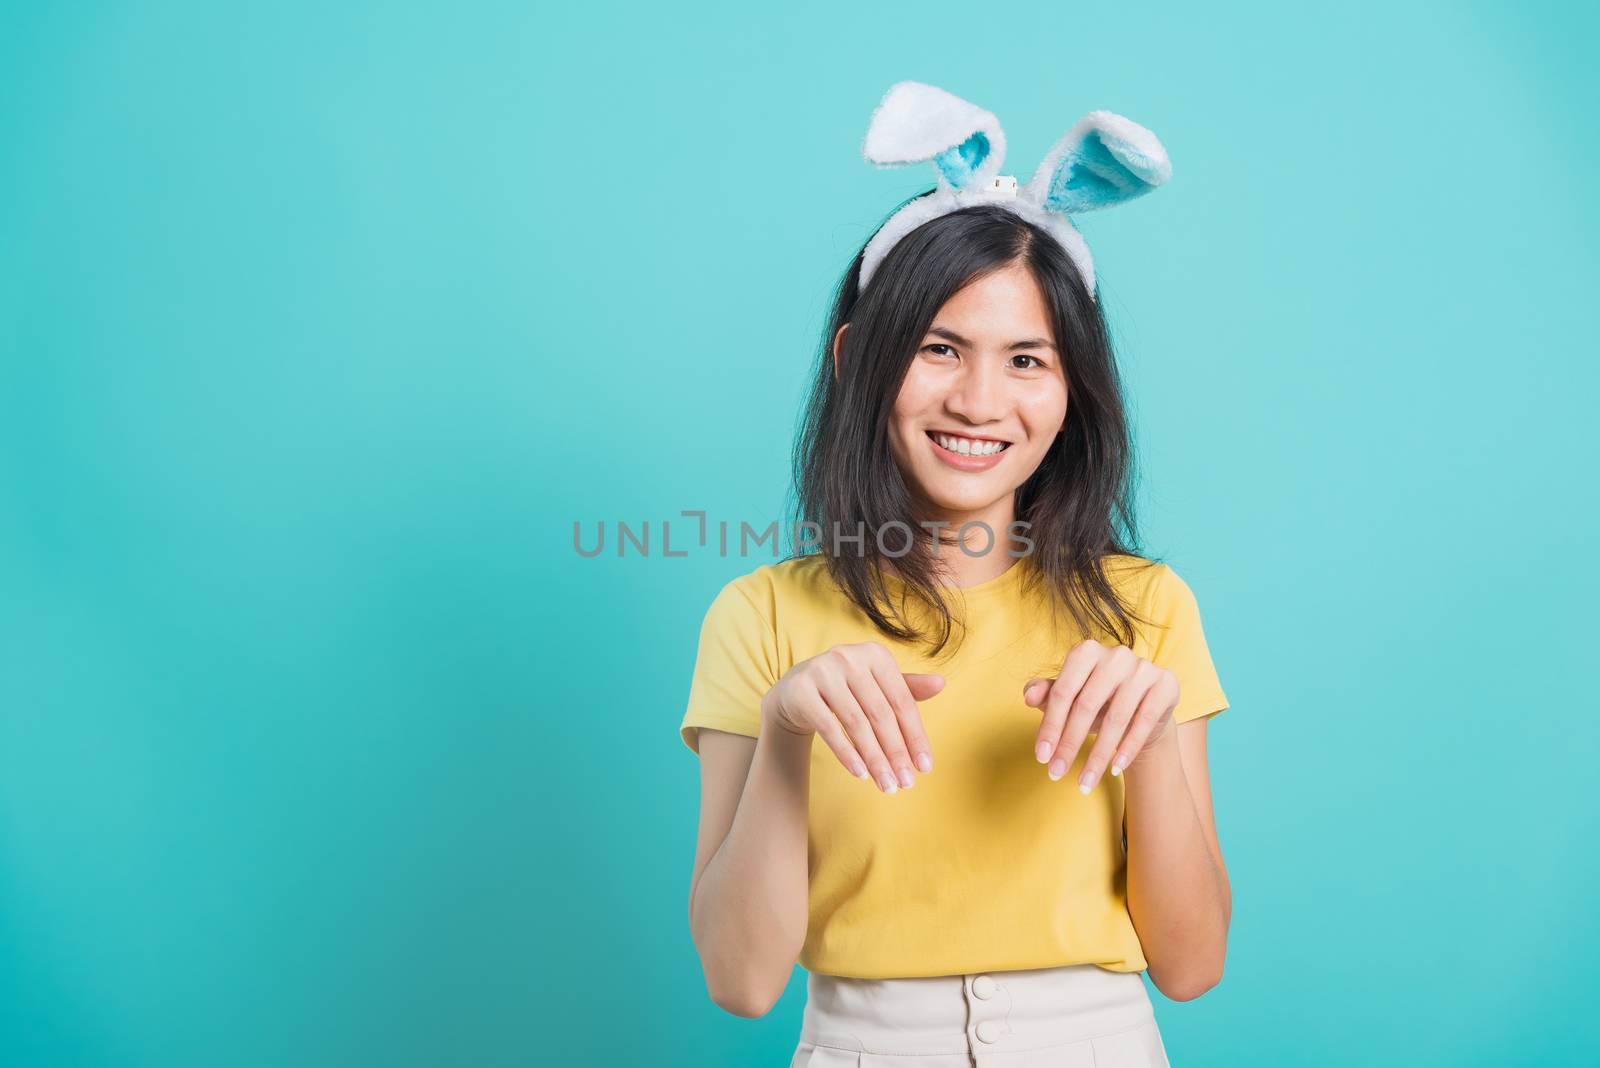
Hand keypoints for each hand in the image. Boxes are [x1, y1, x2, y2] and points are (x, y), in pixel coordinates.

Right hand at [760, 642, 943, 793]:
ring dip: (874, 759)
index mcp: (875, 654)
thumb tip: (941, 684)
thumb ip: (907, 688)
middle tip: (906, 783)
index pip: (902, 701)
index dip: (915, 736)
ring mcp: (822, 671)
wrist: (797, 690)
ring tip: (886, 785)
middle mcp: (849, 657)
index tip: (925, 767)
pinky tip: (860, 774)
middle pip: (880, 714)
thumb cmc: (848, 690)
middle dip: (896, 753)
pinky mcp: (801, 690)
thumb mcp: (877, 686)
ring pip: (856, 724)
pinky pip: (829, 728)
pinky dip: (846, 753)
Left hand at [1023, 638, 1178, 792]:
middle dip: (1069, 744)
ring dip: (1098, 756)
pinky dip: (1127, 749)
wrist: (1142, 709)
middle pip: (1087, 705)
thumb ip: (1047, 694)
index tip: (1041, 758)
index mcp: (1087, 651)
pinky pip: (1143, 721)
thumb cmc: (1097, 702)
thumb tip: (1028, 695)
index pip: (1063, 692)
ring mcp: (1143, 668)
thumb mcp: (1070, 698)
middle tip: (1056, 774)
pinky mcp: (1166, 684)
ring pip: (1115, 718)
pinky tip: (1114, 770)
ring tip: (1084, 783)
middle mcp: (1116, 654)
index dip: (1050, 726)